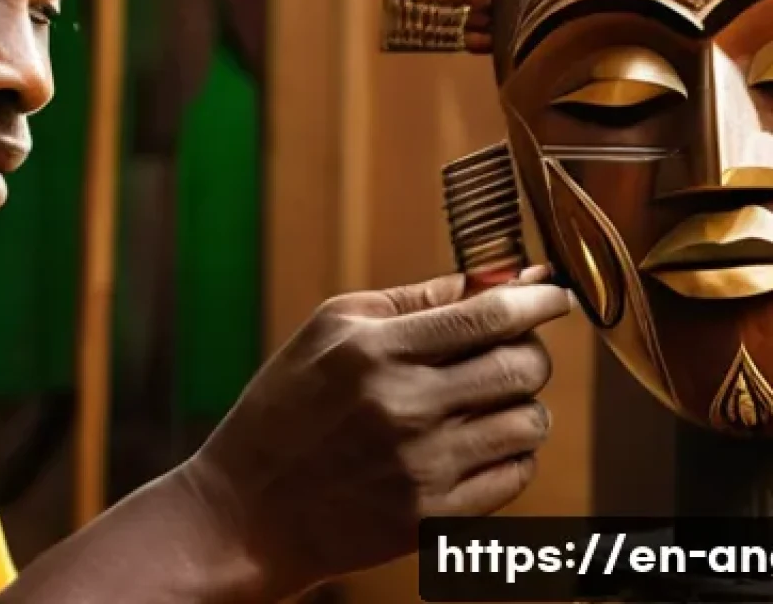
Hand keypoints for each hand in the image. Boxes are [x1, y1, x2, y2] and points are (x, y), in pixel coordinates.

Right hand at [181, 265, 572, 598]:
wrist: (248, 509)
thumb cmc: (286, 404)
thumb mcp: (331, 328)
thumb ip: (413, 299)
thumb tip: (491, 279)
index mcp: (375, 350)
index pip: (489, 315)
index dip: (537, 297)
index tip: (553, 291)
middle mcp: (405, 408)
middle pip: (522, 367)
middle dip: (531, 349)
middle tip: (511, 347)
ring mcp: (423, 470)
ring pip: (529, 423)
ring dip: (522, 402)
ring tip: (487, 398)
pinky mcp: (433, 522)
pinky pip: (515, 476)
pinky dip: (510, 451)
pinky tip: (476, 440)